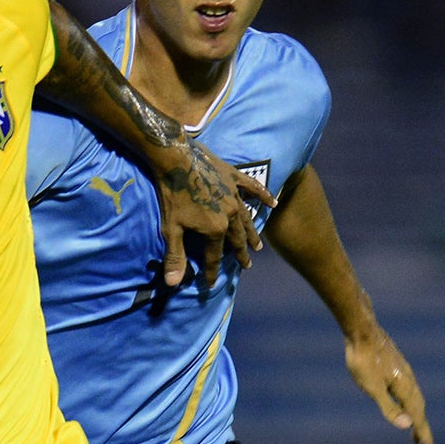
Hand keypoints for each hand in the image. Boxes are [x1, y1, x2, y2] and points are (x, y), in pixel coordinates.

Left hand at [157, 146, 269, 291]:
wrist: (177, 159)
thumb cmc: (172, 195)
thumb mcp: (171, 229)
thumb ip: (175, 257)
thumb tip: (172, 284)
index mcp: (216, 228)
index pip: (214, 256)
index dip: (212, 271)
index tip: (213, 284)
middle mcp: (230, 214)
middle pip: (237, 239)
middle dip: (241, 253)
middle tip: (247, 265)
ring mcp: (234, 195)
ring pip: (247, 218)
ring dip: (252, 232)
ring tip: (258, 245)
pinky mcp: (233, 178)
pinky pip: (252, 188)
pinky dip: (263, 195)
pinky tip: (273, 202)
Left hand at [344, 327, 432, 443]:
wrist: (362, 331)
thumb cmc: (363, 360)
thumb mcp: (372, 388)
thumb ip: (389, 407)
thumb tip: (407, 425)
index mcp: (404, 388)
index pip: (416, 416)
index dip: (422, 432)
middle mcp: (409, 380)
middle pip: (418, 407)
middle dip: (420, 426)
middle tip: (421, 443)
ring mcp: (404, 371)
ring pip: (414, 396)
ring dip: (416, 413)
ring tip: (413, 424)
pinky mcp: (397, 365)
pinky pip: (408, 388)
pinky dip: (410, 400)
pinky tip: (403, 398)